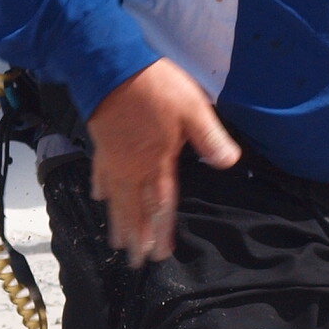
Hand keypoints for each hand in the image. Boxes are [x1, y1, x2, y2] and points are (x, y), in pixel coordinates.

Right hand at [87, 59, 240, 264]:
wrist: (112, 66)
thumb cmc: (155, 87)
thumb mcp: (193, 108)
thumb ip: (210, 138)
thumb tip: (229, 163)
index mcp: (157, 162)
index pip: (162, 204)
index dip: (162, 230)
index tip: (161, 253)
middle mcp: (133, 167)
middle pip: (135, 208)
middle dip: (137, 236)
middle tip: (137, 262)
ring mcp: (114, 157)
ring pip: (115, 198)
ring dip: (118, 221)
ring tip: (117, 243)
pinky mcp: (101, 143)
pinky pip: (100, 173)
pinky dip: (100, 188)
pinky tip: (99, 197)